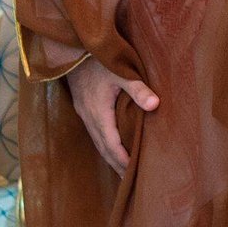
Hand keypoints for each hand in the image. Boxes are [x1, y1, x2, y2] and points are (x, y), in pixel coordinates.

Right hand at [64, 56, 158, 176]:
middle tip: (129, 180)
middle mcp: (88, 115)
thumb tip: (156, 105)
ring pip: (96, 140)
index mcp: (98, 111)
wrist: (72, 46)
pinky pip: (93, 131)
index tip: (132, 172)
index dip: (121, 158)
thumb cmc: (99, 58)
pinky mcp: (82, 105)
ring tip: (122, 168)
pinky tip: (111, 145)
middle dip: (116, 163)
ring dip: (109, 155)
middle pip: (102, 147)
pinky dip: (103, 143)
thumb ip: (138, 88)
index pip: (111, 143)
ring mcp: (83, 111)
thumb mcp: (121, 71)